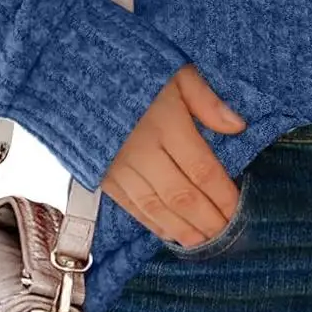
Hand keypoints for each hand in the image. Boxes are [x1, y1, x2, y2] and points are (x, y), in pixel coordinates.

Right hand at [101, 63, 249, 246]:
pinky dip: (152, 223)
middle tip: (227, 236)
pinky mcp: (100, 174)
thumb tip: (237, 125)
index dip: (223, 194)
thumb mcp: (174, 71)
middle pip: (182, 196)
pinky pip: (129, 205)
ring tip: (203, 243)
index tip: (239, 209)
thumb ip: (206, 99)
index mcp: (165, 123)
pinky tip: (169, 233)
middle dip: (207, 219)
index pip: (202, 169)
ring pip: (156, 207)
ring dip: (182, 229)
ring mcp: (118, 165)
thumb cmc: (130, 67)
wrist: (72, 71)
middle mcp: (142, 150)